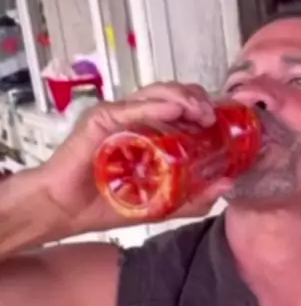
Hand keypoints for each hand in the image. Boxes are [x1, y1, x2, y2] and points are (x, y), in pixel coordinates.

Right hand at [38, 82, 233, 236]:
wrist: (67, 211)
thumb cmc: (106, 204)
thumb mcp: (162, 206)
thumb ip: (193, 198)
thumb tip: (227, 185)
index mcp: (149, 132)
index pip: (183, 109)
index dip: (204, 111)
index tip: (224, 124)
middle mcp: (135, 118)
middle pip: (173, 94)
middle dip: (198, 100)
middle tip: (214, 118)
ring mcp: (117, 116)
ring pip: (156, 93)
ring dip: (182, 98)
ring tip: (201, 112)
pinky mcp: (100, 119)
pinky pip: (131, 108)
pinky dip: (155, 106)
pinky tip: (175, 109)